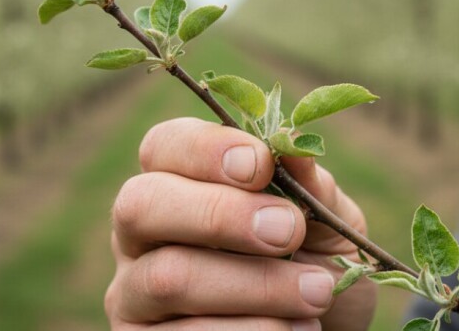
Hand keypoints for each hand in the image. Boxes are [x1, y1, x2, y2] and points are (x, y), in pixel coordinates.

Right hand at [105, 117, 376, 329]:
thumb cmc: (315, 266)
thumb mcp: (325, 222)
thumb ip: (310, 185)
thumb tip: (295, 145)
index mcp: (176, 183)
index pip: (163, 145)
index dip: (205, 150)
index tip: (262, 165)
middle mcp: (140, 235)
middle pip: (141, 205)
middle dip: (219, 214)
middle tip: (288, 231)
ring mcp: (133, 294)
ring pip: (168, 278)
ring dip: (255, 285)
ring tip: (316, 293)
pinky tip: (297, 328)